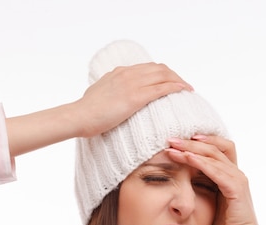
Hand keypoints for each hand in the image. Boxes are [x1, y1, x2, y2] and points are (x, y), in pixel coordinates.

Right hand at [74, 63, 192, 137]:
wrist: (79, 116)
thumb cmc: (86, 111)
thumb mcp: (99, 94)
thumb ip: (109, 92)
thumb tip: (112, 98)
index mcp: (119, 72)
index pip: (147, 67)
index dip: (161, 73)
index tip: (169, 81)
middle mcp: (128, 74)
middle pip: (159, 68)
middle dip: (174, 76)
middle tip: (183, 86)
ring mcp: (132, 84)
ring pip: (164, 75)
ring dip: (179, 80)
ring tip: (187, 89)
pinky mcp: (136, 97)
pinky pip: (162, 88)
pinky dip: (176, 87)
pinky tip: (184, 91)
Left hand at [165, 135, 262, 224]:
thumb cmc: (224, 224)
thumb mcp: (210, 200)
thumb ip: (202, 186)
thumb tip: (183, 180)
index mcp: (230, 174)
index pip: (218, 147)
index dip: (201, 140)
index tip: (179, 139)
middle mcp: (236, 173)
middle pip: (215, 146)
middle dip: (192, 141)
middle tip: (171, 138)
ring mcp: (237, 179)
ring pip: (214, 155)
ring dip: (192, 149)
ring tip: (173, 146)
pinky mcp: (235, 189)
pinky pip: (216, 171)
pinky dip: (201, 163)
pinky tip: (187, 158)